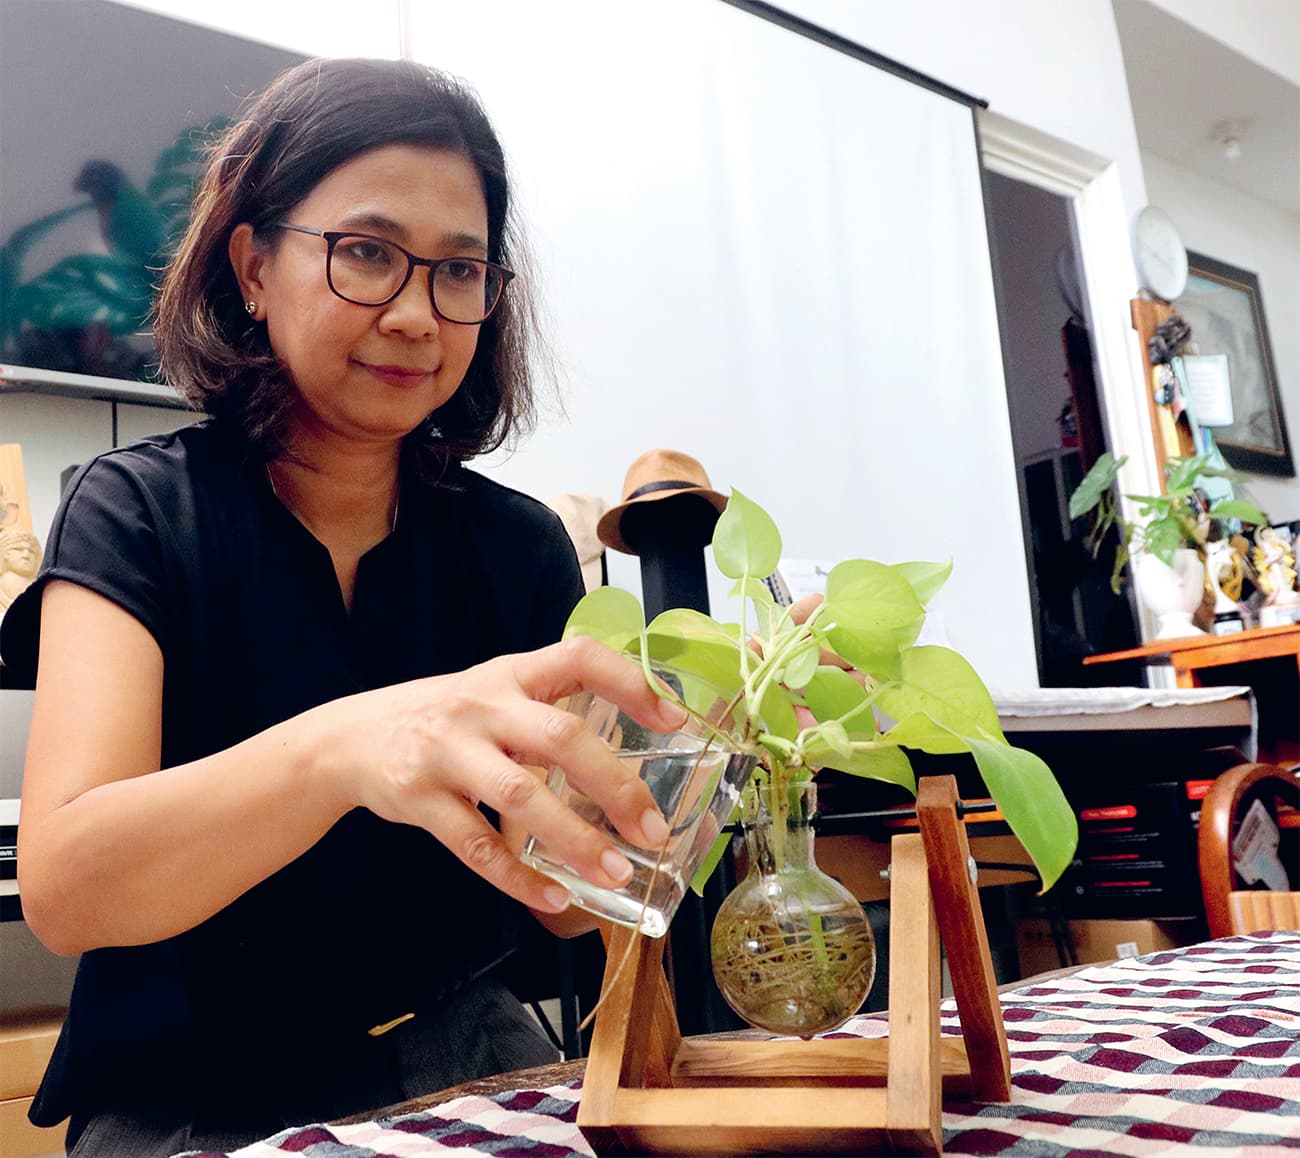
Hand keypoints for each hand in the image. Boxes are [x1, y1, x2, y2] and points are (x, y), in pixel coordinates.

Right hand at [317, 638, 682, 913]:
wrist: (350, 738)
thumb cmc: (448, 717)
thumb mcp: (495, 691)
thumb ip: (551, 708)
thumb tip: (638, 737)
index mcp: (512, 674)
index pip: (580, 657)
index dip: (630, 682)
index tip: (672, 718)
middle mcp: (483, 706)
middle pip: (559, 737)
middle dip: (614, 785)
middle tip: (652, 828)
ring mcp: (448, 752)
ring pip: (519, 795)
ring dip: (573, 838)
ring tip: (616, 872)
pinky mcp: (420, 799)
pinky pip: (476, 845)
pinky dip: (518, 877)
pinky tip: (554, 897)